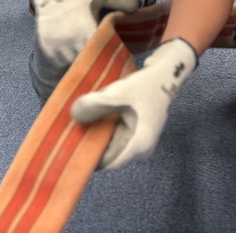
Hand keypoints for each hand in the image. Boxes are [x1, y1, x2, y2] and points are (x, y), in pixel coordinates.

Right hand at [13, 0, 139, 67]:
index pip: (102, 53)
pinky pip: (60, 62)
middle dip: (95, 60)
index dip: (109, 55)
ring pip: (73, 64)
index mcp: (88, 31)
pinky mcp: (48, 48)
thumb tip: (137, 6)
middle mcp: (72, 43)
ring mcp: (58, 47)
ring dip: (80, 61)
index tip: (114, 55)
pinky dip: (66, 60)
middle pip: (88, 61)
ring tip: (86, 57)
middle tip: (101, 59)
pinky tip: (72, 52)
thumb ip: (119, 0)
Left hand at [71, 38, 196, 169]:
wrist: (167, 73)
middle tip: (70, 129)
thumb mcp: (118, 94)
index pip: (107, 162)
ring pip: (111, 142)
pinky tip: (93, 113)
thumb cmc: (145, 85)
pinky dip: (104, 126)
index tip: (68, 146)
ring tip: (80, 118)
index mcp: (138, 145)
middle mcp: (140, 149)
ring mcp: (140, 141)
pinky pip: (116, 134)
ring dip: (96, 132)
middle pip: (108, 152)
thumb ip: (95, 106)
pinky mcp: (138, 131)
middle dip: (89, 142)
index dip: (87, 157)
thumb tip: (74, 116)